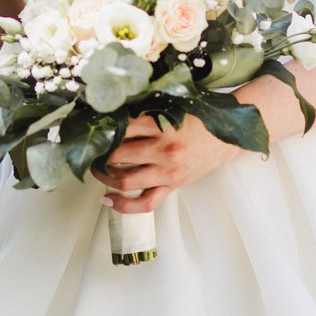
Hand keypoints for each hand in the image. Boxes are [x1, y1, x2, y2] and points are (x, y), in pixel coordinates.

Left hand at [92, 113, 243, 213]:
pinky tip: (107, 200)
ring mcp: (167, 172)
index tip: (93, 131)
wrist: (224, 139)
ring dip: (105, 177)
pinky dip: (123, 205)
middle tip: (91, 151)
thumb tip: (112, 117)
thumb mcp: (171, 111)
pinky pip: (145, 203)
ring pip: (126, 180)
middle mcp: (164, 151)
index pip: (122, 128)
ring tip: (97, 171)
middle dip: (99, 154)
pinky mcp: (172, 186)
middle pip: (118, 155)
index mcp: (163, 126)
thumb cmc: (196, 122)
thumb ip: (145, 115)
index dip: (103, 131)